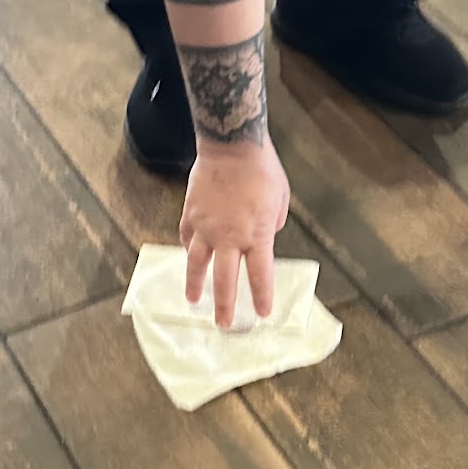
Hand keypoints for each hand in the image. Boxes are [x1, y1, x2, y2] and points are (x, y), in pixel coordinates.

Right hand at [180, 137, 290, 329]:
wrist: (231, 144)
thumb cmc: (262, 170)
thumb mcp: (279, 201)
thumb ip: (270, 225)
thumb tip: (261, 236)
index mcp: (256, 235)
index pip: (259, 275)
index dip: (260, 297)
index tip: (262, 313)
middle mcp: (229, 236)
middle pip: (225, 280)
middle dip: (225, 305)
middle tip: (224, 324)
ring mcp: (206, 227)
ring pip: (197, 264)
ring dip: (195, 284)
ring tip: (193, 300)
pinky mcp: (191, 214)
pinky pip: (187, 238)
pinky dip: (188, 250)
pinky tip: (189, 258)